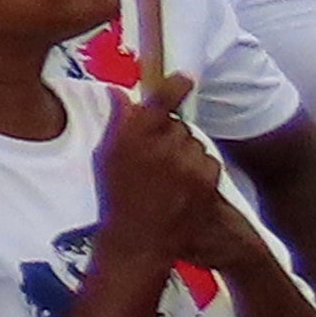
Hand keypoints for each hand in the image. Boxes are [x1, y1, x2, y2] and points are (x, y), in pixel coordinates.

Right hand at [93, 84, 222, 263]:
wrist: (140, 238)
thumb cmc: (118, 196)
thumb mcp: (107, 155)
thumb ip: (119, 122)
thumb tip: (121, 94)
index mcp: (134, 136)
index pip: (161, 101)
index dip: (175, 86)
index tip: (185, 77)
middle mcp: (163, 146)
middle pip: (177, 123)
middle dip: (170, 132)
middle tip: (157, 152)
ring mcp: (187, 164)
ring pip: (194, 142)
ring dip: (186, 150)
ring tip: (170, 172)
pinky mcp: (205, 182)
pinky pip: (208, 161)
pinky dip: (200, 167)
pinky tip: (184, 182)